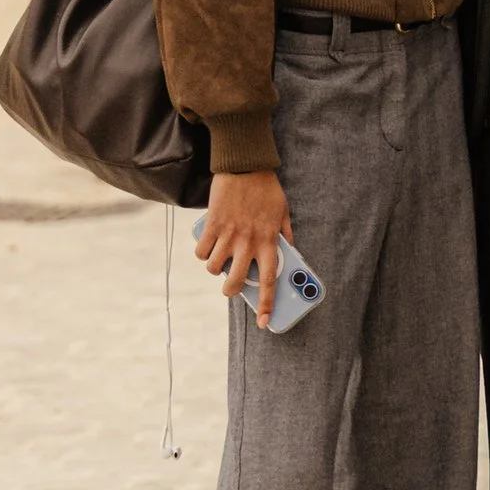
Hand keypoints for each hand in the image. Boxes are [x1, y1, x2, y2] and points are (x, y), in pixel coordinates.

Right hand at [196, 171, 293, 326]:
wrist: (245, 166)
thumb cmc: (266, 189)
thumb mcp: (284, 212)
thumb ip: (285, 234)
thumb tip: (289, 251)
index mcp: (270, 241)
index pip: (271, 280)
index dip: (268, 305)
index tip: (265, 323)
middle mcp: (249, 242)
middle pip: (236, 281)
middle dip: (230, 290)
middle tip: (230, 287)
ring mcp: (229, 235)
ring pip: (213, 269)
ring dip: (214, 269)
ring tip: (218, 259)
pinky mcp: (212, 226)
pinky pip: (201, 252)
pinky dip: (202, 253)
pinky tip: (207, 246)